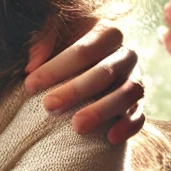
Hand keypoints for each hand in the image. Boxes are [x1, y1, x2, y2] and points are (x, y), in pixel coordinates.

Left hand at [23, 19, 145, 143]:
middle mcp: (126, 54)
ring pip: (129, 93)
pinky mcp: (138, 104)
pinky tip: (109, 138)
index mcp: (106, 32)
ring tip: (76, 126)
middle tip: (48, 106)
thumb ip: (41, 41)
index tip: (30, 85)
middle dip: (76, 90)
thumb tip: (32, 65)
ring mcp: (136, 79)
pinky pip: (140, 116)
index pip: (85, 49)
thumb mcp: (51, 35)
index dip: (57, 67)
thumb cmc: (60, 46)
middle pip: (107, 72)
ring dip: (102, 111)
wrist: (79, 66)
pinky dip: (128, 127)